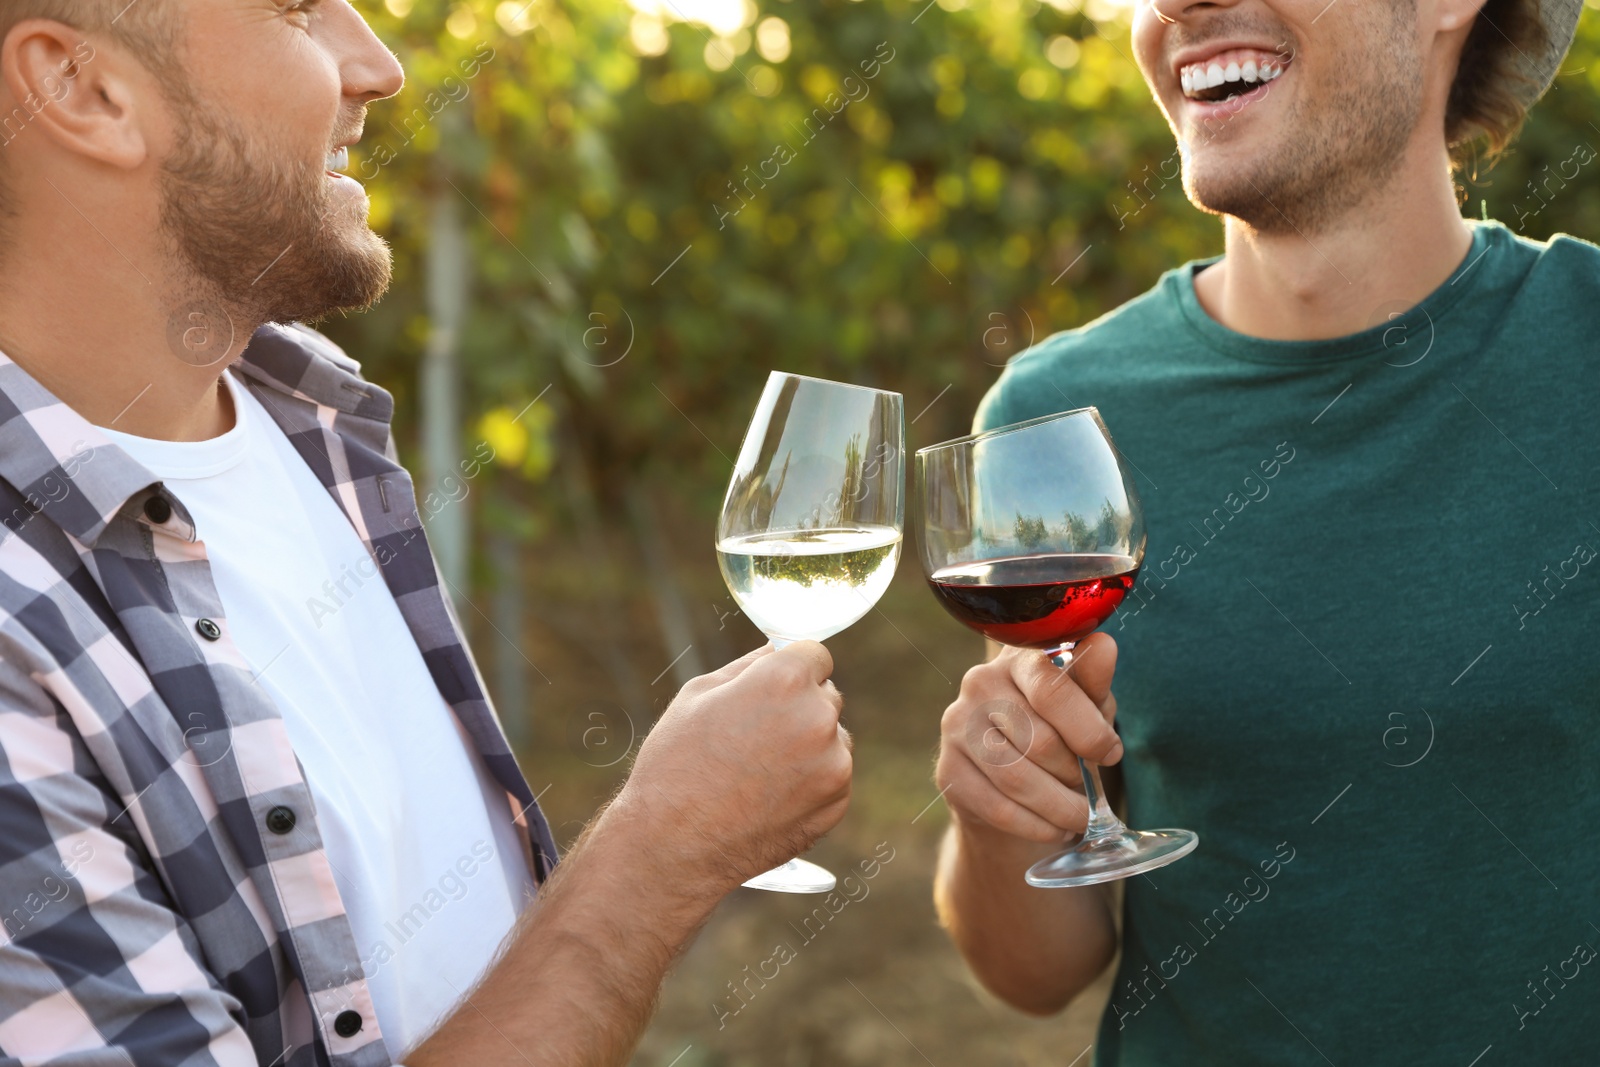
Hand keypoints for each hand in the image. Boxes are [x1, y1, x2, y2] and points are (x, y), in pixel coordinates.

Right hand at [610, 641, 851, 898]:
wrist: (673, 846)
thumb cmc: (675, 764)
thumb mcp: (699, 694)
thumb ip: (749, 665)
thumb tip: (778, 649)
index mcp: (785, 681)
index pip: (815, 653)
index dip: (792, 667)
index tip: (775, 685)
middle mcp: (818, 718)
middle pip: (825, 694)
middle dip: (799, 706)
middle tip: (756, 734)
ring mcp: (833, 764)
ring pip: (833, 737)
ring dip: (809, 744)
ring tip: (759, 770)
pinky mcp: (836, 803)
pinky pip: (833, 776)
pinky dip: (811, 781)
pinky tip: (769, 795)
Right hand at [935, 633, 1121, 843]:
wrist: (1013, 785)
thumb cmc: (1060, 734)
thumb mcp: (1086, 707)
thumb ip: (1093, 682)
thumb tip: (1105, 645)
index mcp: (1018, 659)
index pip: (1051, 688)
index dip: (1087, 729)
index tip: (1110, 753)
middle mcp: (979, 684)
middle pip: (1039, 740)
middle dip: (1075, 773)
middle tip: (1090, 788)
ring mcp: (957, 727)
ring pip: (1018, 778)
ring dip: (1060, 807)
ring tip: (1081, 816)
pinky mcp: (948, 770)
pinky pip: (998, 807)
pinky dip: (1036, 825)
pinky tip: (1054, 827)